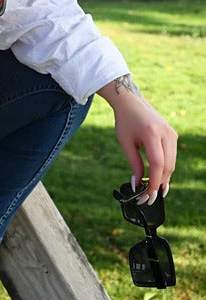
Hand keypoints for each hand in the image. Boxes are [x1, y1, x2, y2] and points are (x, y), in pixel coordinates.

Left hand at [98, 76, 177, 204]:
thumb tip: (138, 185)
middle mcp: (166, 133)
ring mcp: (171, 133)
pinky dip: (165, 168)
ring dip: (163, 177)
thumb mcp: (125, 143)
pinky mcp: (173, 134)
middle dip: (159, 183)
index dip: (154, 182)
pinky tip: (157, 176)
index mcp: (152, 133)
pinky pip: (172, 156)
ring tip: (152, 189)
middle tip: (148, 196)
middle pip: (167, 166)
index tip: (147, 194)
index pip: (158, 164)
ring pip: (172, 163)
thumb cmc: (125, 122)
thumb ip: (134, 164)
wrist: (131, 103)